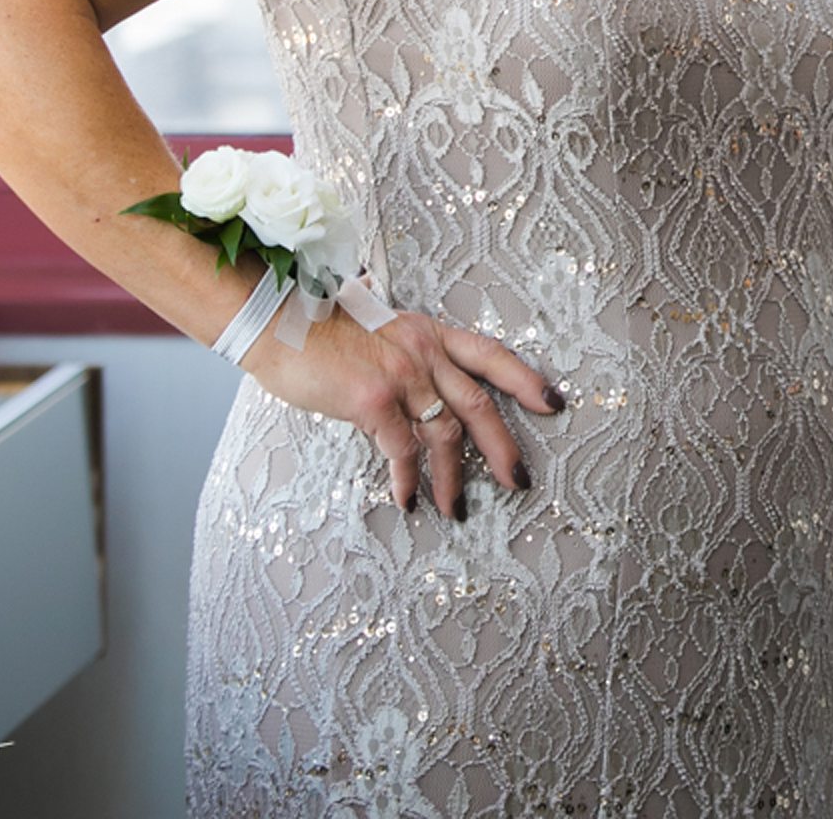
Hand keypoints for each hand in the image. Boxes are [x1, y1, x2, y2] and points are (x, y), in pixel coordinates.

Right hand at [244, 303, 559, 514]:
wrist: (278, 324)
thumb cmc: (323, 334)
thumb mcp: (382, 336)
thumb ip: (411, 363)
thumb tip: (425, 407)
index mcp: (430, 333)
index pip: (491, 354)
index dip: (526, 379)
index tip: (554, 402)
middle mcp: (424, 350)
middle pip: (479, 403)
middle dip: (503, 446)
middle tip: (519, 480)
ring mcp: (401, 374)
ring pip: (444, 434)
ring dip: (453, 478)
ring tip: (456, 508)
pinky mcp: (373, 400)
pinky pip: (402, 450)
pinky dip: (409, 480)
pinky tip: (409, 499)